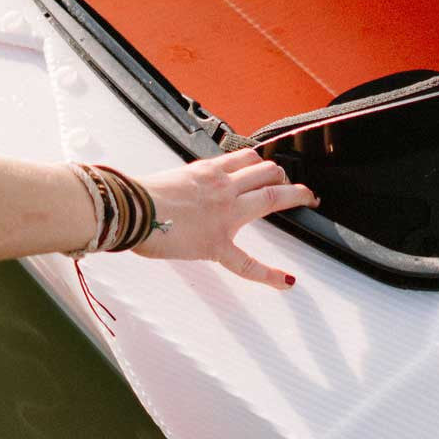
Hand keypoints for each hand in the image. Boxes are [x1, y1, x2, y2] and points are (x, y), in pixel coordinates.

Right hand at [135, 149, 317, 289]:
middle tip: (296, 185)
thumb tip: (176, 199)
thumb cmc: (137, 198)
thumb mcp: (166, 182)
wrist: (130, 208)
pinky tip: (286, 281)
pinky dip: (270, 274)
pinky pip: (248, 263)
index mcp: (207, 171)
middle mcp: (222, 186)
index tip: (269, 168)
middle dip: (285, 175)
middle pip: (265, 170)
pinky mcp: (217, 244)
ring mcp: (224, 214)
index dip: (261, 162)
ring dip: (295, 194)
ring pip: (270, 196)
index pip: (244, 158)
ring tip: (309, 200)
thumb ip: (181, 188)